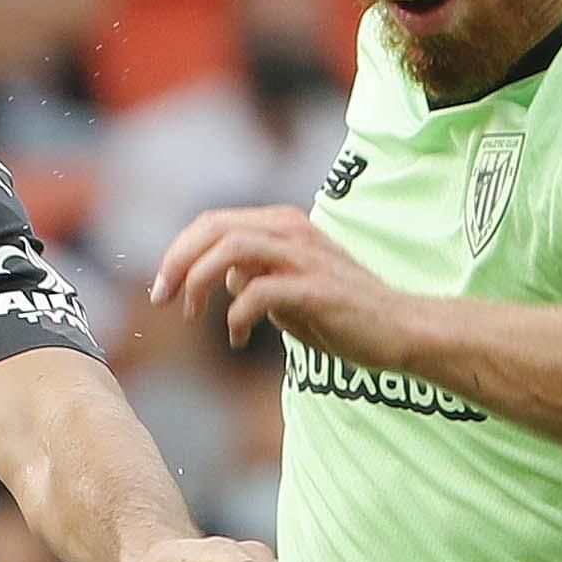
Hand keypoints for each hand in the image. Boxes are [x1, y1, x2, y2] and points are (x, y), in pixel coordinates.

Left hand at [154, 207, 420, 366]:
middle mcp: (292, 231)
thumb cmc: (345, 312)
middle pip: (214, 228)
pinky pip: (258, 293)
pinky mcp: (315, 289)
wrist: (400, 329)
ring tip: (191, 313)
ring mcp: (305, 257)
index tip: (163, 286)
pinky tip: (239, 338)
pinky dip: (237, 316)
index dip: (180, 251)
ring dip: (200, 281)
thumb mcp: (290, 288)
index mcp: (283, 226)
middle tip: (162, 299)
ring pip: (231, 250)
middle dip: (178, 262)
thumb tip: (224, 275)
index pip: (214, 223)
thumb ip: (257, 275)